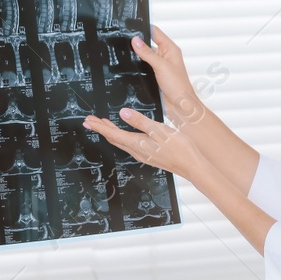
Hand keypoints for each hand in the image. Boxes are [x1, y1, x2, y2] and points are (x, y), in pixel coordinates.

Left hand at [83, 107, 206, 180]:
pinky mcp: (149, 155)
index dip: (99, 126)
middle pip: (113, 138)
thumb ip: (140, 121)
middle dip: (101, 129)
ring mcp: (143, 154)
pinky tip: (124, 134)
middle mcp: (137, 150)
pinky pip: (129, 145)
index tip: (88, 121)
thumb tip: (123, 113)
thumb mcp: (159, 130)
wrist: (192, 166)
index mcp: (137, 143)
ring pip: (121, 142)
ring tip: (103, 125)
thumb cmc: (179, 148)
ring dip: (110, 133)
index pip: (113, 133)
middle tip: (90, 121)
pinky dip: (121, 137)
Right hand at [132, 26, 209, 129]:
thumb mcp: (161, 66)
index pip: (155, 32)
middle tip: (123, 39)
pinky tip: (128, 67)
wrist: (180, 106)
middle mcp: (164, 56)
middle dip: (137, 42)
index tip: (130, 26)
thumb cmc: (178, 86)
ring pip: (144, 56)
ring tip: (123, 53)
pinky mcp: (153, 76)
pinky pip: (142, 67)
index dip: (144, 28)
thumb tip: (135, 40)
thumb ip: (147, 53)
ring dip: (136, 56)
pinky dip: (136, 66)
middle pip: (148, 43)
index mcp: (170, 49)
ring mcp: (158, 66)